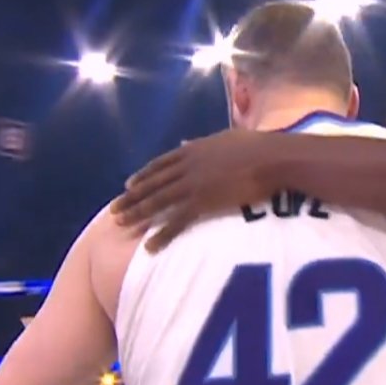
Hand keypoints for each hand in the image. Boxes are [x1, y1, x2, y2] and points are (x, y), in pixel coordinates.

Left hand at [111, 129, 275, 251]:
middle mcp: (187, 166)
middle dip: (131, 198)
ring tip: (121, 225)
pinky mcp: (203, 203)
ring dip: (137, 214)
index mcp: (193, 150)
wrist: (272, 159)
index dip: (142, 176)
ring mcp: (193, 185)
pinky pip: (177, 222)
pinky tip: (149, 247)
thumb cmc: (259, 147)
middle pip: (152, 184)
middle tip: (113, 210)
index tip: (127, 185)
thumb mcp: (226, 137)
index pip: (160, 164)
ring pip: (157, 202)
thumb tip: (187, 142)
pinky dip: (161, 235)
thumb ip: (203, 142)